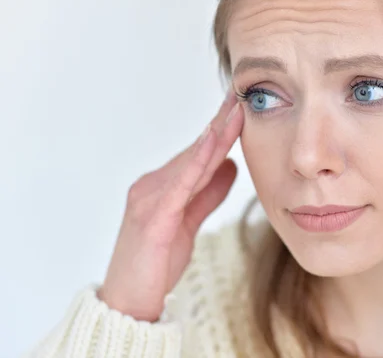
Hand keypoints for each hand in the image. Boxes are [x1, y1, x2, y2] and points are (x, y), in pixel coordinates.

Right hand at [98, 91, 242, 320]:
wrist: (129, 301)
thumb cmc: (155, 263)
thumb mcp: (189, 223)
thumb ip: (208, 194)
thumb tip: (232, 166)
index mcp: (162, 187)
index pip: (197, 154)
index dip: (219, 130)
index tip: (239, 106)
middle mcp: (152, 186)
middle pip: (194, 151)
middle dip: (220, 123)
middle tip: (240, 95)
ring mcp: (149, 200)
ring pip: (189, 162)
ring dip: (214, 135)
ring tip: (235, 111)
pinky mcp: (152, 219)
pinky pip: (180, 185)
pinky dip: (197, 162)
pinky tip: (213, 143)